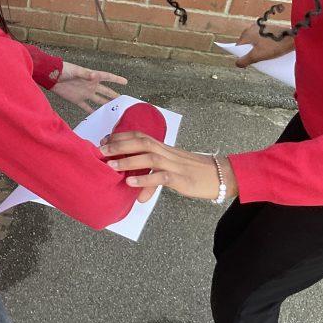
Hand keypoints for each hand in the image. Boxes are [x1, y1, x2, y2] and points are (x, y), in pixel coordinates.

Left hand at [48, 62, 127, 112]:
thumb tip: (95, 76)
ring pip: (98, 99)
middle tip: (122, 100)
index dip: (116, 79)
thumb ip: (86, 74)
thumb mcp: (76, 71)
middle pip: (105, 91)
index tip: (125, 82)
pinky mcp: (77, 99)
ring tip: (113, 109)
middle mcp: (90, 85)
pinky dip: (91, 111)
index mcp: (92, 76)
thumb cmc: (64, 70)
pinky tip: (97, 115)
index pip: (107, 77)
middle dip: (113, 95)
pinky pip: (86, 107)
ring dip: (105, 104)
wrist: (51, 77)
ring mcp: (84, 93)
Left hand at [99, 132, 237, 203]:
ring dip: (128, 161)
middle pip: (141, 142)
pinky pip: (162, 177)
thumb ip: (152, 175)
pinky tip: (131, 182)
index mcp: (165, 148)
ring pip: (149, 157)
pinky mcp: (182, 179)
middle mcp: (168, 153)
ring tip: (110, 166)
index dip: (121, 136)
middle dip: (119, 144)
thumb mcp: (172, 170)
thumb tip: (133, 186)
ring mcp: (175, 165)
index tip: (104, 140)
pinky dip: (145, 179)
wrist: (222, 176)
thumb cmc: (195, 172)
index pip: (141, 136)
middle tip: (100, 150)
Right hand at [235, 21, 293, 67]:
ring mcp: (261, 27)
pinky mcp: (269, 29)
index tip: (249, 62)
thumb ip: (245, 61)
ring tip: (266, 55)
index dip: (242, 56)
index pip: (238, 47)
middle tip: (259, 59)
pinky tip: (271, 50)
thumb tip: (237, 64)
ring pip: (255, 42)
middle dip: (251, 52)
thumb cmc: (275, 45)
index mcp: (246, 33)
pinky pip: (263, 39)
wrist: (295, 37)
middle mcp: (252, 28)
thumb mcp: (258, 56)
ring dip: (258, 49)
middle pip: (247, 44)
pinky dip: (265, 45)